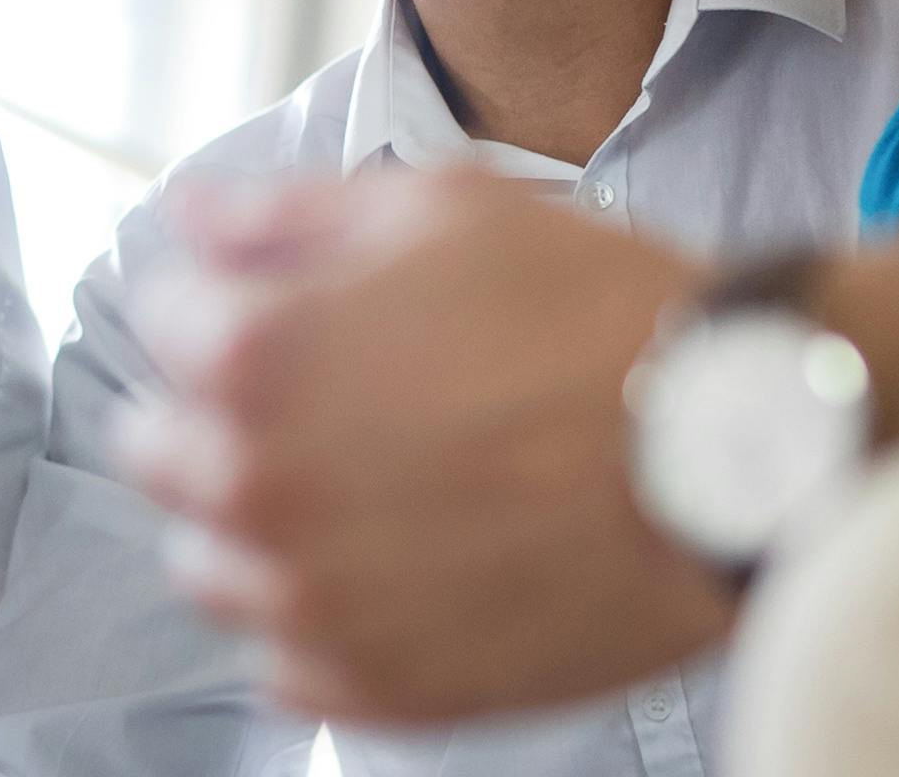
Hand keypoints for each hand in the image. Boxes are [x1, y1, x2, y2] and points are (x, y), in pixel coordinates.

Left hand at [113, 170, 745, 724]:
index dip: (229, 298)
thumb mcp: (442, 209)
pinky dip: (328, 617)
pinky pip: (291, 662)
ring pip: (214, 567)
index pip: (161, 319)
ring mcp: (315, 604)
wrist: (737, 451)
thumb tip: (194, 218)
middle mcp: (259, 490)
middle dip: (222, 414)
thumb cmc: (601, 317)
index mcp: (254, 358)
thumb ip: (286, 215)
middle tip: (333, 397)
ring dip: (262, 524)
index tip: (292, 307)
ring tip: (377, 485)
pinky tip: (409, 563)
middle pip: (161, 453)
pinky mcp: (380, 689)